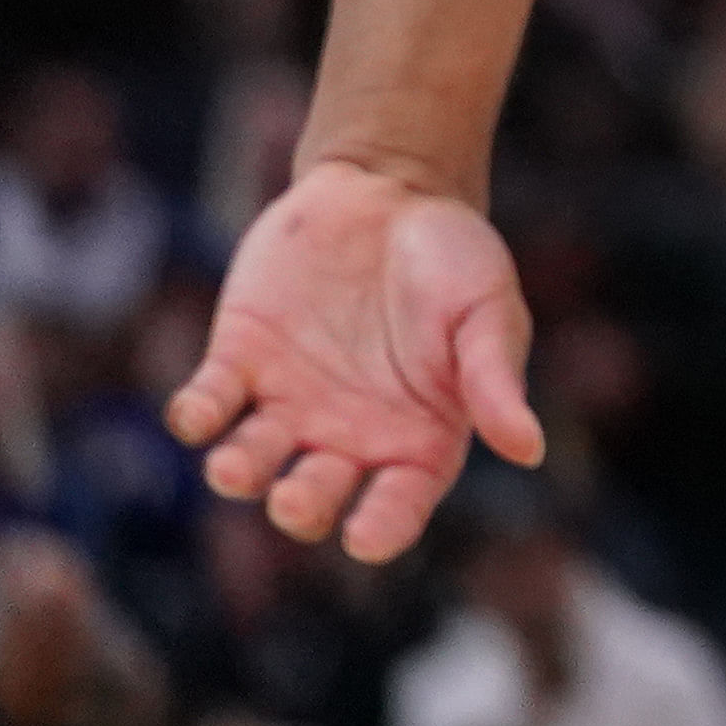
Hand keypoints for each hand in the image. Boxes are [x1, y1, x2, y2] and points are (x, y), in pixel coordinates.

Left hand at [165, 154, 545, 558]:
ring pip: (251, 462)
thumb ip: (495, 379)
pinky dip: (196, 414)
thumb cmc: (454, 255)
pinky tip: (199, 410)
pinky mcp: (239, 360)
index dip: (382, 528)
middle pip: (313, 497)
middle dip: (300, 507)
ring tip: (234, 466)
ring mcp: (287, 401)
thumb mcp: (488, 310)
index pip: (397, 506)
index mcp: (416, 437)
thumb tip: (529, 450)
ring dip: (238, 473)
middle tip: (296, 499)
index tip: (365, 539)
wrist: (390, 186)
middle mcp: (346, 435)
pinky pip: (207, 405)